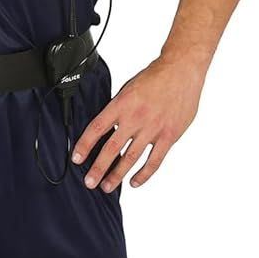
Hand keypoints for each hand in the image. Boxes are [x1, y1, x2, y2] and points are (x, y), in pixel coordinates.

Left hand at [70, 55, 205, 190]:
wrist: (182, 71)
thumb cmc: (154, 78)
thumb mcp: (128, 88)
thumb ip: (117, 109)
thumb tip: (104, 127)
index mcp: (121, 104)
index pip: (97, 128)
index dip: (84, 145)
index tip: (76, 158)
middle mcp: (135, 118)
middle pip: (112, 148)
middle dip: (98, 168)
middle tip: (89, 182)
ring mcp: (152, 129)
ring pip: (131, 158)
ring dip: (117, 175)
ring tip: (107, 187)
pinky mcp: (169, 136)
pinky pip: (154, 161)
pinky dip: (143, 174)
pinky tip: (134, 182)